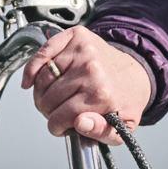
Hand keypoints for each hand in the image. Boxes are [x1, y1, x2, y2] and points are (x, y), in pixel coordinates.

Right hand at [20, 25, 152, 142]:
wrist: (136, 74)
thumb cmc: (125, 101)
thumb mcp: (122, 127)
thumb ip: (101, 132)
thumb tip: (80, 123)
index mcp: (101, 94)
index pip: (58, 118)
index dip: (57, 128)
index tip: (63, 127)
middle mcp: (91, 69)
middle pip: (47, 100)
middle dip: (50, 111)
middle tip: (60, 111)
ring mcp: (82, 50)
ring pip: (42, 80)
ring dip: (41, 93)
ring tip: (54, 98)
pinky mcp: (76, 36)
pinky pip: (43, 53)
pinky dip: (32, 68)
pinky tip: (31, 80)